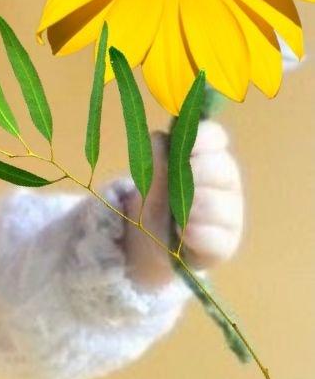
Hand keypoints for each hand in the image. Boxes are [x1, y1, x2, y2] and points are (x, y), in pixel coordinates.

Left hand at [121, 120, 243, 289]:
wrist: (152, 240)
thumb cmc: (155, 198)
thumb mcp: (147, 176)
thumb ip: (154, 156)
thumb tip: (159, 140)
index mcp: (208, 155)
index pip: (214, 136)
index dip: (201, 138)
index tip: (187, 147)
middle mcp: (225, 180)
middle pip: (220, 168)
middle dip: (192, 177)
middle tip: (175, 187)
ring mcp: (230, 211)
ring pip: (216, 204)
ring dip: (188, 209)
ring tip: (174, 216)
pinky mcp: (226, 242)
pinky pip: (216, 238)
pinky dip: (193, 235)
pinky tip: (181, 233)